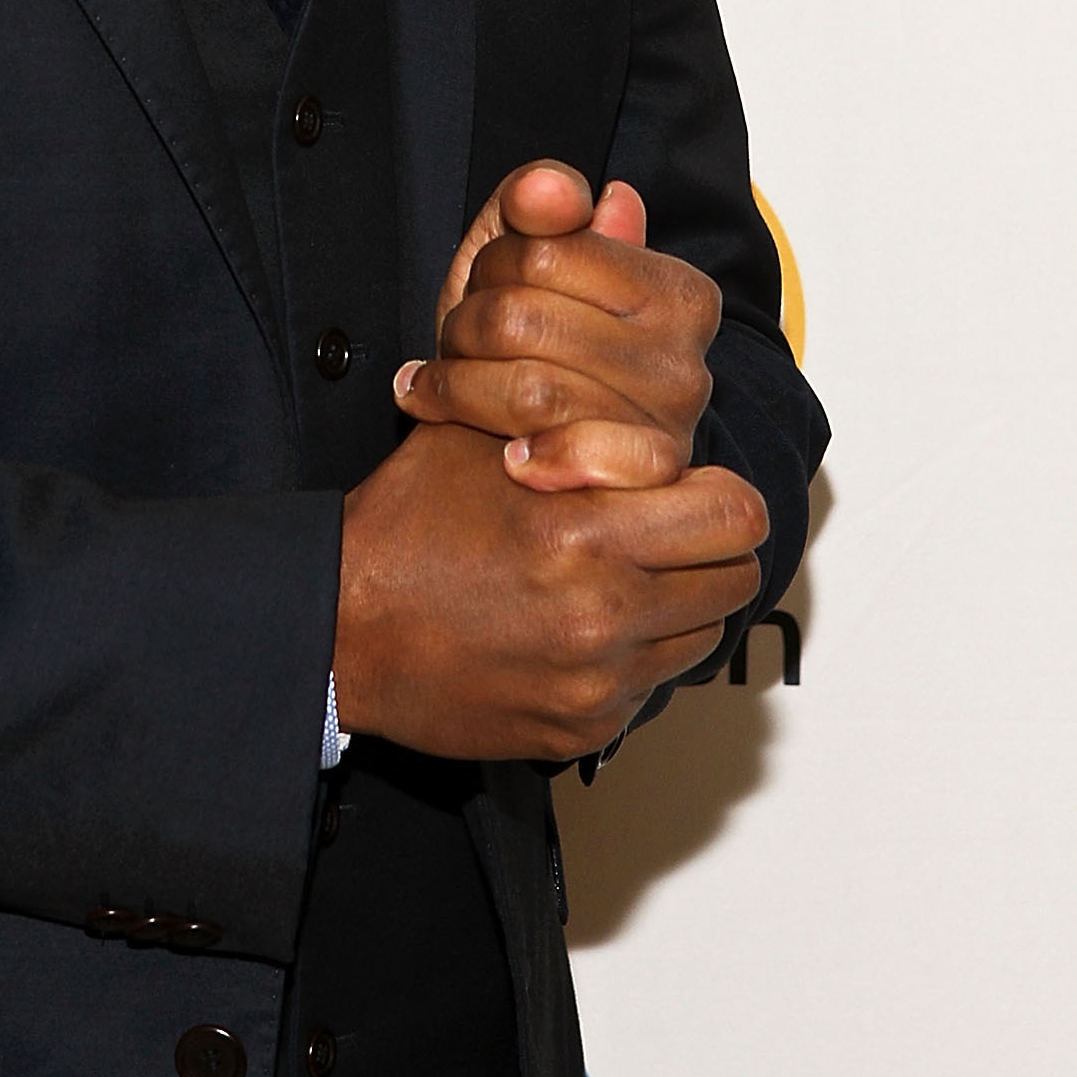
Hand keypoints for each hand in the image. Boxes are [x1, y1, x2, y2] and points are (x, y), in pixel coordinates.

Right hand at [332, 422, 767, 761]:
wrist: (340, 628)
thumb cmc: (406, 521)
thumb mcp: (475, 433)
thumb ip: (559, 398)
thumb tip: (621, 346)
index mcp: (585, 531)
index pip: (735, 514)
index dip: (714, 490)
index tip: (681, 485)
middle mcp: (603, 614)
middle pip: (736, 577)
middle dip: (707, 545)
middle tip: (663, 527)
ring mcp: (596, 682)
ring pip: (703, 635)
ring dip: (675, 601)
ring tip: (615, 574)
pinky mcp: (582, 730)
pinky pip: (650, 686)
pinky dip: (630, 655)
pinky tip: (573, 626)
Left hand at [396, 163, 719, 494]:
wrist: (529, 456)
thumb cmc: (531, 347)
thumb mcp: (524, 258)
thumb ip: (537, 203)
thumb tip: (552, 190)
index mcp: (676, 293)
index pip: (540, 255)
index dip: (491, 268)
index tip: (482, 289)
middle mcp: (686, 362)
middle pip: (520, 319)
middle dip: (464, 328)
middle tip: (453, 345)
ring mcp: (668, 428)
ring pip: (527, 388)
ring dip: (461, 388)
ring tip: (443, 388)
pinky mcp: (640, 487)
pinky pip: (571, 456)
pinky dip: (525, 455)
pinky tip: (504, 457)